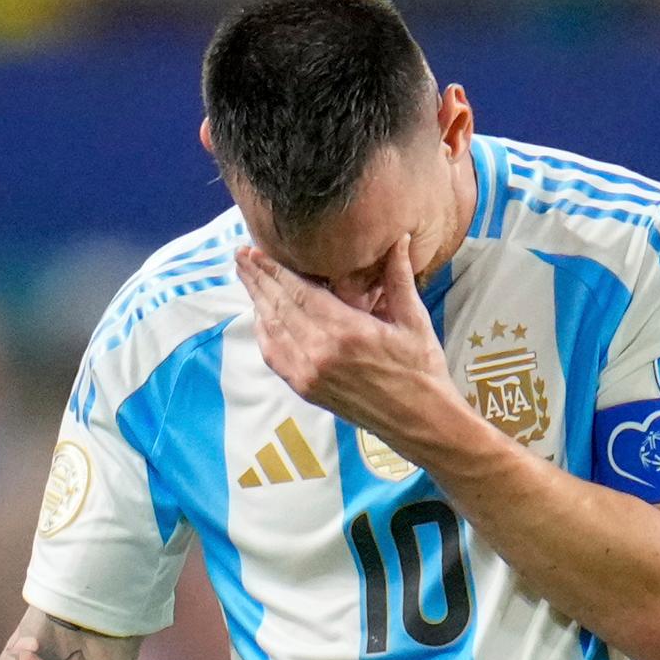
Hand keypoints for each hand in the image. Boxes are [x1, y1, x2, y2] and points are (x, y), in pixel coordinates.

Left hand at [233, 237, 472, 474]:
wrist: (419, 421)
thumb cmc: (421, 370)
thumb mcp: (413, 320)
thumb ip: (398, 277)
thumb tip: (400, 238)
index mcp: (346, 331)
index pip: (298, 292)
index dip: (273, 270)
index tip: (254, 251)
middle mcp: (320, 353)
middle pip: (277, 307)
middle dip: (257, 279)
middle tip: (239, 255)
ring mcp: (309, 374)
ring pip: (271, 331)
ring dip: (256, 302)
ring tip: (246, 278)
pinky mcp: (306, 389)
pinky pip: (274, 357)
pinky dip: (263, 333)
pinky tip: (261, 316)